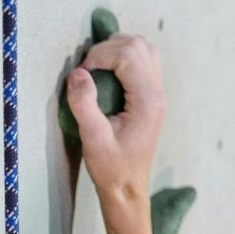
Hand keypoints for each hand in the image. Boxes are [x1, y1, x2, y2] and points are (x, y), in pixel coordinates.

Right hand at [67, 35, 165, 233]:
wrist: (128, 188)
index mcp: (147, 100)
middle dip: (108, 48)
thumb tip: (77, 74)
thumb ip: (84, 104)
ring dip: (118, 49)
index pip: (128, 55)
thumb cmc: (111, 168)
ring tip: (97, 66)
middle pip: (138, 45)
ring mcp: (158, 93)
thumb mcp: (93, 139)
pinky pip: (144, 62)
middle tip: (86, 68)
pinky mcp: (153, 96)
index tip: (81, 73)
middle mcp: (158, 92)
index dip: (100, 55)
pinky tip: (109, 73)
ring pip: (144, 49)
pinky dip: (125, 58)